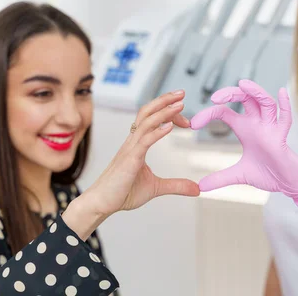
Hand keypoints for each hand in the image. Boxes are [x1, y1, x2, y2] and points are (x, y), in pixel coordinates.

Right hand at [64, 90, 199, 238]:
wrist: (100, 204)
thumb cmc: (122, 193)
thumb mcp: (155, 188)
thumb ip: (176, 185)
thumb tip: (197, 189)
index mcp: (136, 145)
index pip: (152, 120)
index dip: (168, 114)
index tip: (185, 118)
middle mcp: (132, 142)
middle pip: (146, 112)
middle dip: (164, 101)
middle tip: (182, 93)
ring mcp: (130, 150)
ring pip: (146, 122)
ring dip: (163, 111)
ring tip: (179, 104)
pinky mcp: (129, 160)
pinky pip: (144, 141)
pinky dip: (157, 132)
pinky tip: (170, 126)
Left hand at [190, 79, 297, 211]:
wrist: (287, 184)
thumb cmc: (267, 173)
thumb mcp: (239, 175)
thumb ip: (220, 178)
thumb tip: (201, 187)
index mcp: (245, 128)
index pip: (224, 112)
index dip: (208, 114)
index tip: (193, 125)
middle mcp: (257, 123)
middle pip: (245, 99)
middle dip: (231, 94)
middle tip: (214, 97)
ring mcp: (271, 128)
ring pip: (265, 103)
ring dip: (255, 92)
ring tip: (243, 84)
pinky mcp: (282, 137)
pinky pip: (285, 119)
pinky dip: (285, 105)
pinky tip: (281, 92)